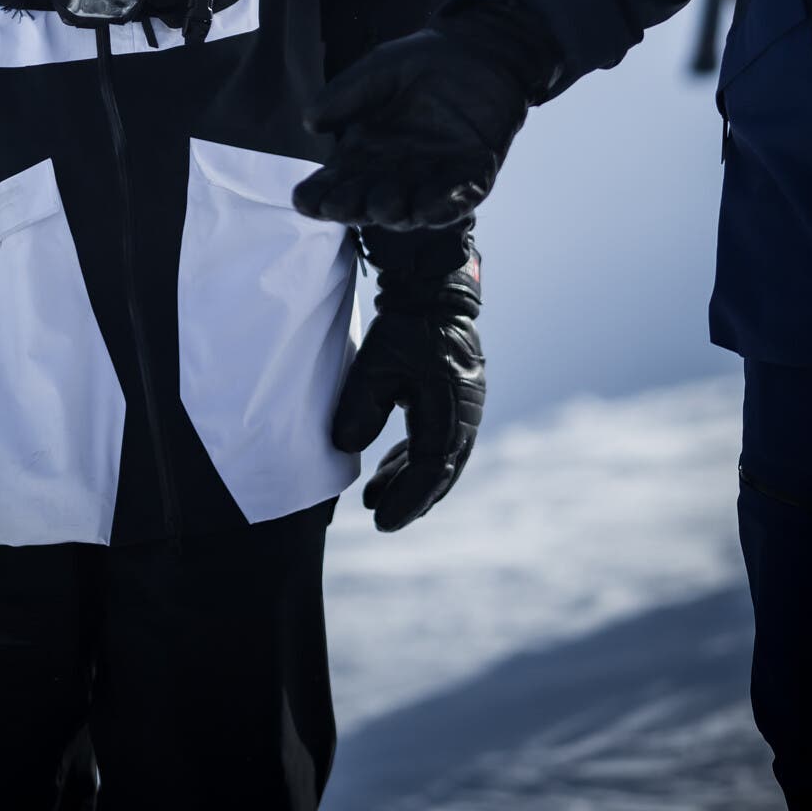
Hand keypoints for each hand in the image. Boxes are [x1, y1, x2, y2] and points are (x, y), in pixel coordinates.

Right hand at [294, 23, 532, 229]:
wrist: (478, 52)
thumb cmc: (421, 62)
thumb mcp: (376, 71)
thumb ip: (345, 95)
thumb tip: (308, 121)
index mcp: (364, 152)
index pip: (334, 183)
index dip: (318, 196)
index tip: (305, 201)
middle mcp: (394, 173)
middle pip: (366, 204)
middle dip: (353, 209)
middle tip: (342, 206)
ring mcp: (432, 179)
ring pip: (410, 210)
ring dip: (397, 213)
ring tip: (385, 207)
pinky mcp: (471, 176)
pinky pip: (459, 200)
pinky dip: (447, 206)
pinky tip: (432, 205)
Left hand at [335, 226, 484, 531]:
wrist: (433, 289)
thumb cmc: (405, 326)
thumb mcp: (375, 365)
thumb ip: (359, 408)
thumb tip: (345, 447)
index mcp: (451, 411)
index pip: (429, 470)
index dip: (406, 500)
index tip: (381, 521)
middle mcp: (466, 414)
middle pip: (440, 471)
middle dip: (411, 498)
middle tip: (380, 517)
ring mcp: (466, 406)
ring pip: (441, 458)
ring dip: (411, 480)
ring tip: (376, 498)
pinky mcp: (457, 396)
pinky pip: (439, 439)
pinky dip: (416, 458)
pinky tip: (391, 468)